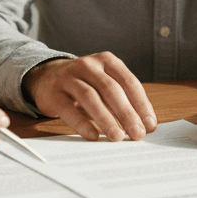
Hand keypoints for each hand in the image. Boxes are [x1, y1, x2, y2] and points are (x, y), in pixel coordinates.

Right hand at [23, 53, 156, 141]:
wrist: (46, 77)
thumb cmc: (84, 84)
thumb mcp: (104, 83)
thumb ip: (123, 100)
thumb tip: (145, 125)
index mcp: (107, 60)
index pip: (129, 82)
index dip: (142, 104)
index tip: (150, 125)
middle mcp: (88, 65)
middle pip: (111, 89)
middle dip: (127, 113)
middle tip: (137, 134)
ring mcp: (69, 77)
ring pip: (90, 97)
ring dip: (106, 119)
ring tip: (118, 137)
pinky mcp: (54, 93)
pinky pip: (69, 109)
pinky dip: (82, 124)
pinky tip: (93, 136)